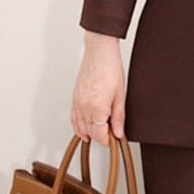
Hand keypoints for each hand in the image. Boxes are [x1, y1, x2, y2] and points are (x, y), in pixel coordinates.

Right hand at [71, 32, 125, 146]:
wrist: (99, 54)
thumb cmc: (110, 69)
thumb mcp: (120, 95)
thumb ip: (118, 116)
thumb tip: (119, 131)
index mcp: (97, 108)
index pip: (100, 134)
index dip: (108, 140)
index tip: (114, 139)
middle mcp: (84, 107)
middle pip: (90, 132)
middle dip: (101, 136)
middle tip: (111, 134)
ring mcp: (77, 103)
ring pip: (81, 127)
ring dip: (90, 132)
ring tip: (101, 132)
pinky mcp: (74, 98)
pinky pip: (74, 118)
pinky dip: (78, 126)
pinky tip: (84, 130)